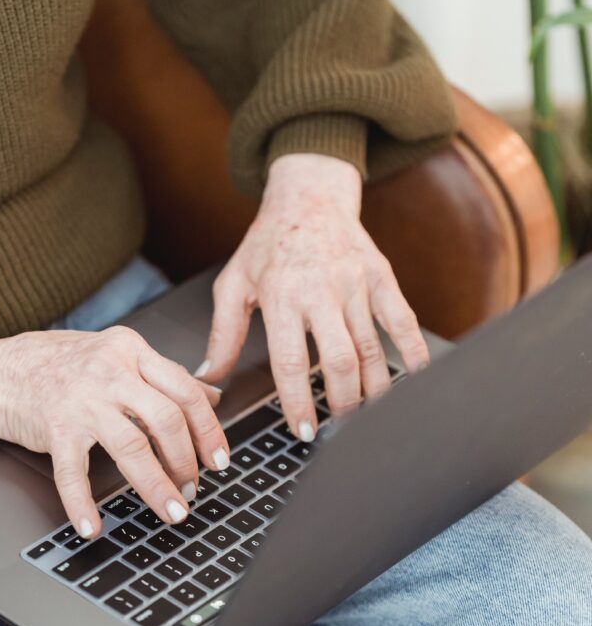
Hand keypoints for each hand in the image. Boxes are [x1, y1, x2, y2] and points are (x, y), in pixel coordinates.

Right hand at [0, 326, 229, 537]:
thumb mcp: (114, 355)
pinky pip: (73, 473)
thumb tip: (211, 394)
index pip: (185, 390)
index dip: (209, 429)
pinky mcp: (53, 427)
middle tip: (193, 489)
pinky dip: (82, 504)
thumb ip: (161, 374)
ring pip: (132, 447)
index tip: (220, 459)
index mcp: (130, 350)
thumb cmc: (52, 363)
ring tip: (171, 511)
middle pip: (166, 419)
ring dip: (156, 486)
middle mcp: (109, 370)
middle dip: (187, 461)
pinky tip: (92, 526)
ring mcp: (81, 398)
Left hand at [196, 153, 429, 439]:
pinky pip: (403, 320)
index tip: (303, 432)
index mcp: (281, 296)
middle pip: (338, 361)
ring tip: (368, 415)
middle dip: (341, 403)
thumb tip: (208, 379)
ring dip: (373, 389)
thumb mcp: (234, 284)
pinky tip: (416, 378)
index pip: (291, 362)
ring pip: (372, 348)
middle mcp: (321, 290)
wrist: (308, 194)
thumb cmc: (267, 244)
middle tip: (338, 427)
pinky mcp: (382, 276)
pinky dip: (413, 352)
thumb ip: (223, 335)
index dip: (298, 402)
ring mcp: (356, 283)